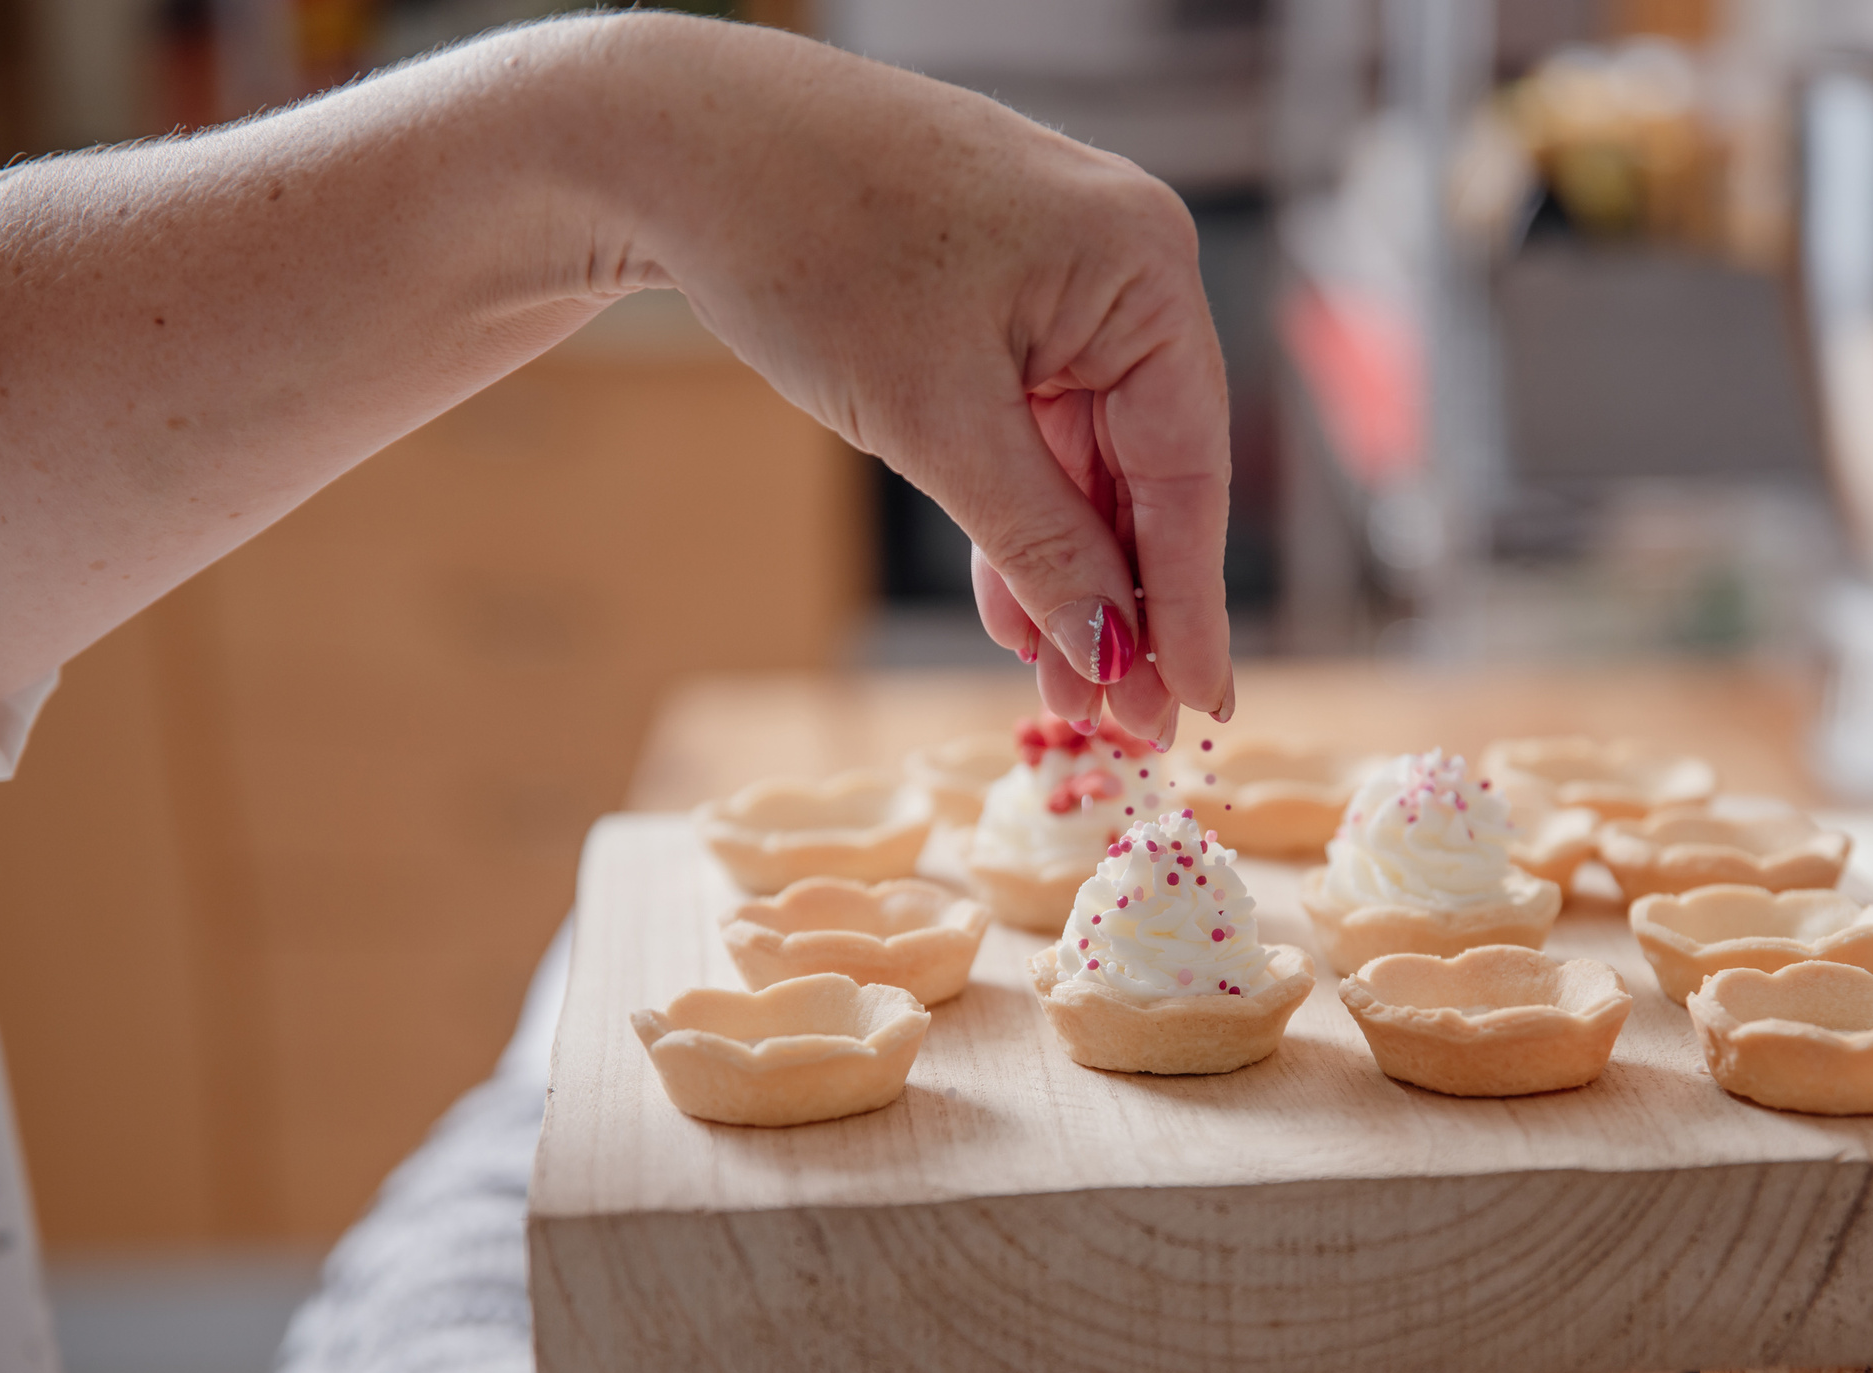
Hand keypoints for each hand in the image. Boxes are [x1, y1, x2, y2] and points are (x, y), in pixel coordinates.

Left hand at [596, 22, 1234, 743]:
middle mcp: (1124, 264)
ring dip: (1068, 578)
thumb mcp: (934, 422)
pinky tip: (1015, 616)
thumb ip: (1041, 545)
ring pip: (1086, 464)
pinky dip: (1018, 519)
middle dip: (1124, 605)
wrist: (673, 143)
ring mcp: (1062, 279)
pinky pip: (1033, 432)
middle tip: (1123, 729)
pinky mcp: (999, 298)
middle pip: (1148, 472)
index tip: (1199, 711)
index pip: (1189, 469)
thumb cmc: (809, 245)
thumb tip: (1113, 655)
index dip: (1191, 604)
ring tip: (1059, 693)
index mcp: (1142, 265)